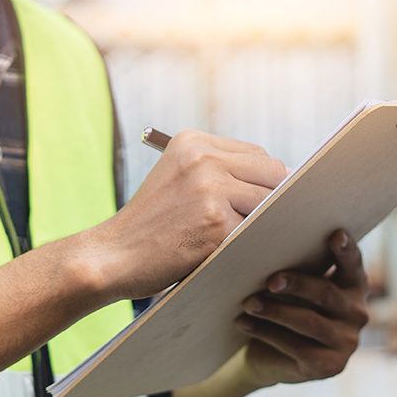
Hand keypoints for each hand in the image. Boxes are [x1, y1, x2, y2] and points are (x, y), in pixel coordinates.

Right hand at [83, 130, 286, 300]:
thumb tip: (284, 178)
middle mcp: (203, 158)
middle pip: (273, 173)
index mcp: (192, 141)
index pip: (258, 154)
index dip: (261, 182)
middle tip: (246, 224)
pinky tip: (222, 252)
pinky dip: (246, 245)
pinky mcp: (217, 223)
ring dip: (258, 224)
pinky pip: (256, 233)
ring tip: (230, 238)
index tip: (251, 203)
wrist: (113, 255)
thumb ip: (219, 169)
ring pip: (270, 203)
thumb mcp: (177, 177)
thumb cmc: (150, 224)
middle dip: (268, 201)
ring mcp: (211, 189)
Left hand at [235, 230, 368, 387]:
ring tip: (248, 302)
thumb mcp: (293, 288)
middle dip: (297, 284)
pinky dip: (265, 332)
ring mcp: (346, 342)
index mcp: (353, 287)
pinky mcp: (329, 366)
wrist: (270, 355)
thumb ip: (296, 269)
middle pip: (326, 293)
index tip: (335, 234)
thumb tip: (270, 248)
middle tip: (270, 280)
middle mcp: (357, 314)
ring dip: (274, 311)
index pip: (353, 265)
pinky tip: (243, 322)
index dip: (346, 250)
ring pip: (308, 322)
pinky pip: (296, 346)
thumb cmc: (284, 308)